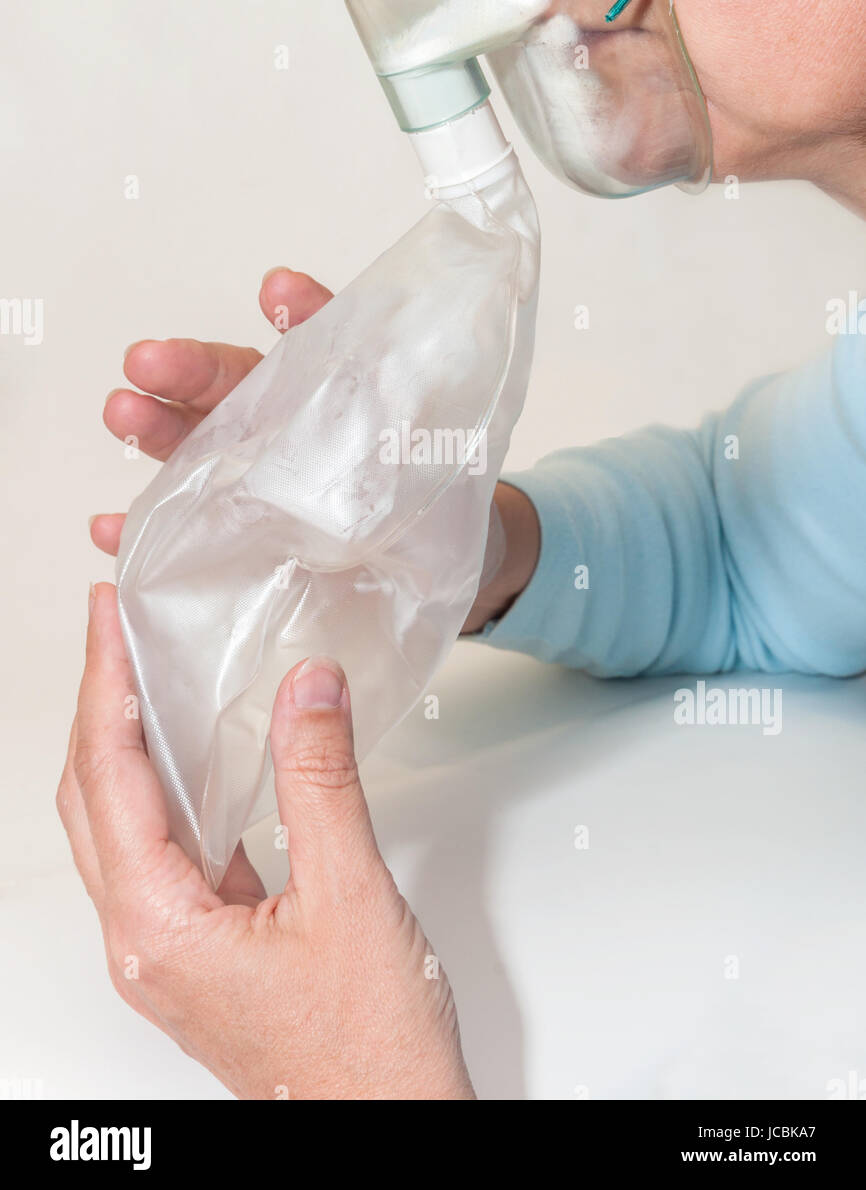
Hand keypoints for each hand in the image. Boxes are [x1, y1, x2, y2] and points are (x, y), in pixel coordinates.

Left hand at [57, 584, 475, 1100]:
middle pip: (90, 801)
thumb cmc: (367, 1050)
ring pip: (118, 830)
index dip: (103, 686)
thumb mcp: (351, 895)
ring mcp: (167, 953)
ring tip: (141, 677)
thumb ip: (321, 780)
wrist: (389, 1125)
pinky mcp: (199, 953)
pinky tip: (194, 761)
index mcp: (159, 929)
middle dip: (96, 705)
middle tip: (111, 631)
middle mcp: (144, 944)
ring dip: (122, 748)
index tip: (105, 620)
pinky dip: (164, 795)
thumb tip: (306, 688)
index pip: (108, 779)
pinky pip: (160, 857)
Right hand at [91, 267, 540, 627]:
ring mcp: (250, 479)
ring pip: (193, 445)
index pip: (316, 342)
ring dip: (155, 425)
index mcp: (332, 394)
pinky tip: (113, 528)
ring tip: (123, 411)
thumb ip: (421, 416)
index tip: (280, 291)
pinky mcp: (231, 535)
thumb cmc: (429, 499)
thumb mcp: (438, 452)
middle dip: (190, 368)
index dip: (301, 313)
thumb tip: (419, 377)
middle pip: (231, 388)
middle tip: (149, 360)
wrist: (430, 569)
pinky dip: (142, 529)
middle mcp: (282, 428)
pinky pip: (181, 530)